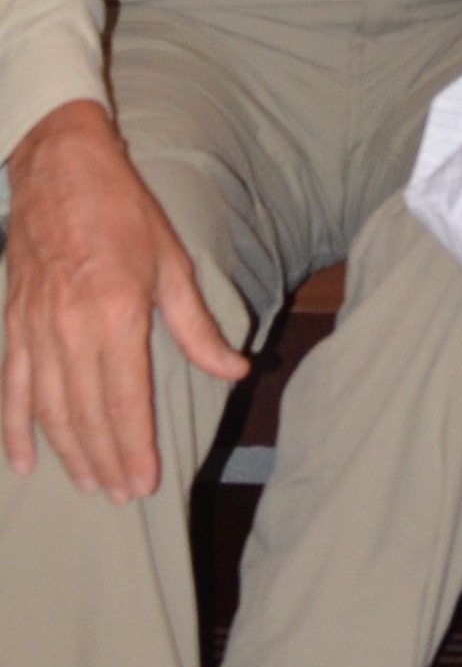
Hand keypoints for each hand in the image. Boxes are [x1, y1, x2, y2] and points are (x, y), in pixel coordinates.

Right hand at [1, 100, 246, 499]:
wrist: (60, 171)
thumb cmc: (123, 212)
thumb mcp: (171, 264)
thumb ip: (197, 327)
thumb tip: (235, 369)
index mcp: (116, 314)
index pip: (124, 400)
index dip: (133, 447)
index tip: (144, 482)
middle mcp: (71, 330)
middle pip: (86, 414)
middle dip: (105, 460)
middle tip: (120, 494)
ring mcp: (35, 330)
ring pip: (49, 410)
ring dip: (68, 453)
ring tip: (88, 485)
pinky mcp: (12, 325)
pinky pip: (10, 388)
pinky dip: (13, 429)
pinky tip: (23, 462)